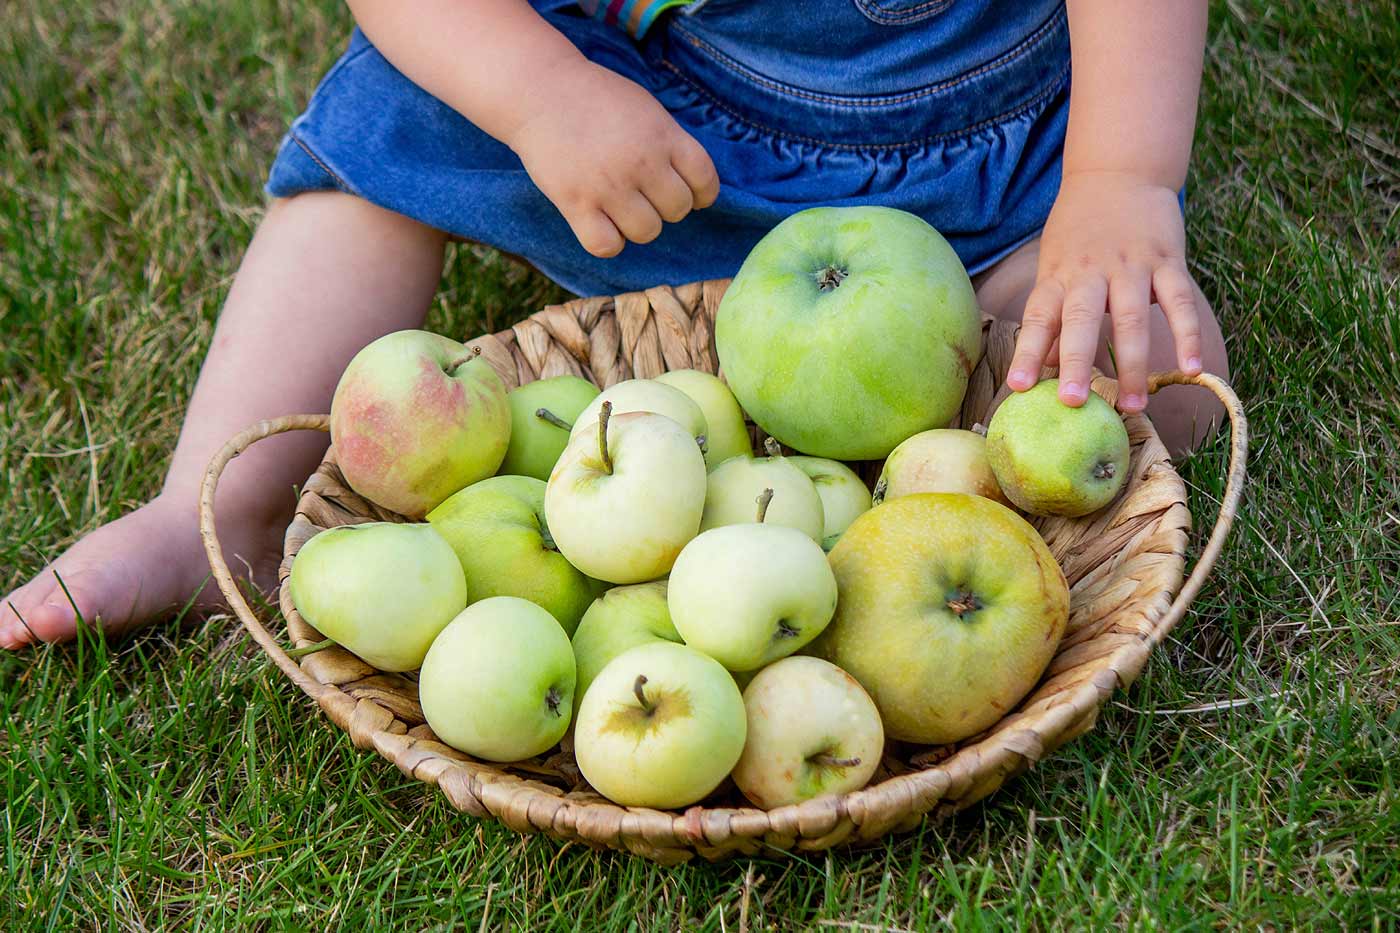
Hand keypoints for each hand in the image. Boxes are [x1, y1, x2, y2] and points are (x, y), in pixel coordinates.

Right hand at [505, 60, 719, 257]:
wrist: (540, 91)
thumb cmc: (596, 99)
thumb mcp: (646, 109)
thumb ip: (670, 143)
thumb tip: (691, 185)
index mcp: (663, 135)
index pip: (705, 180)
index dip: (702, 193)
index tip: (689, 193)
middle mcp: (641, 162)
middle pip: (678, 210)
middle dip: (666, 206)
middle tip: (645, 194)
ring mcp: (609, 185)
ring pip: (647, 232)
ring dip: (638, 225)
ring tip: (620, 206)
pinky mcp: (576, 203)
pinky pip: (608, 246)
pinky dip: (608, 241)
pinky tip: (600, 223)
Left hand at [1006, 171, 1204, 412]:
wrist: (1117, 172)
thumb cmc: (1078, 233)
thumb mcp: (1054, 268)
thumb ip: (1052, 317)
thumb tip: (1040, 369)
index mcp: (1057, 277)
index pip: (1037, 318)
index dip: (1027, 352)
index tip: (1018, 386)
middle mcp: (1090, 273)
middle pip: (1080, 321)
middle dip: (1075, 362)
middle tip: (1072, 403)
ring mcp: (1129, 265)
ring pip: (1131, 319)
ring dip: (1134, 364)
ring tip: (1134, 406)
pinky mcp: (1166, 260)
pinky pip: (1178, 302)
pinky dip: (1187, 335)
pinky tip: (1193, 369)